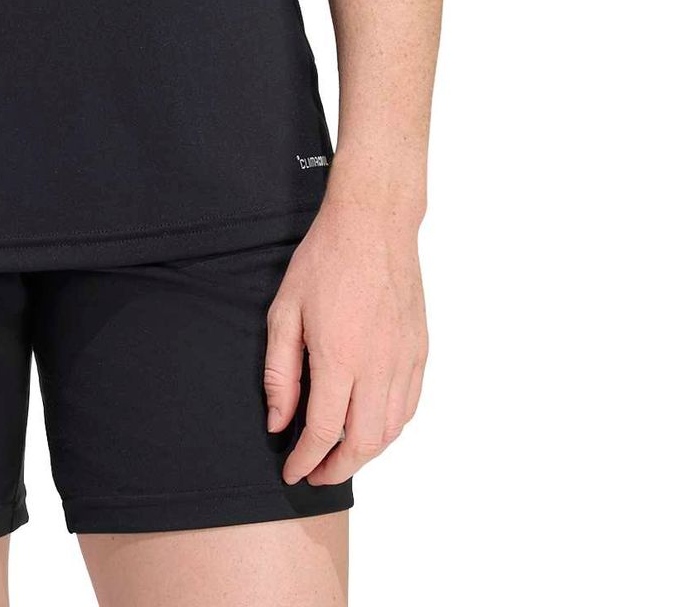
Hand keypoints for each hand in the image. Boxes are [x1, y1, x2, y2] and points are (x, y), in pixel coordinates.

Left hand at [263, 192, 427, 484]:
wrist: (373, 224)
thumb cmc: (324, 260)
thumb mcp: (285, 311)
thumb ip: (279, 373)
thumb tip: (279, 422)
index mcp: (339, 358)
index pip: (323, 432)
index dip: (305, 460)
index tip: (292, 472)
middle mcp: (377, 367)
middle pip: (363, 444)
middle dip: (337, 470)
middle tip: (315, 474)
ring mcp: (404, 360)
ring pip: (390, 431)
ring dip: (365, 454)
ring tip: (340, 455)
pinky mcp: (420, 351)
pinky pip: (409, 406)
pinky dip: (390, 428)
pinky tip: (371, 426)